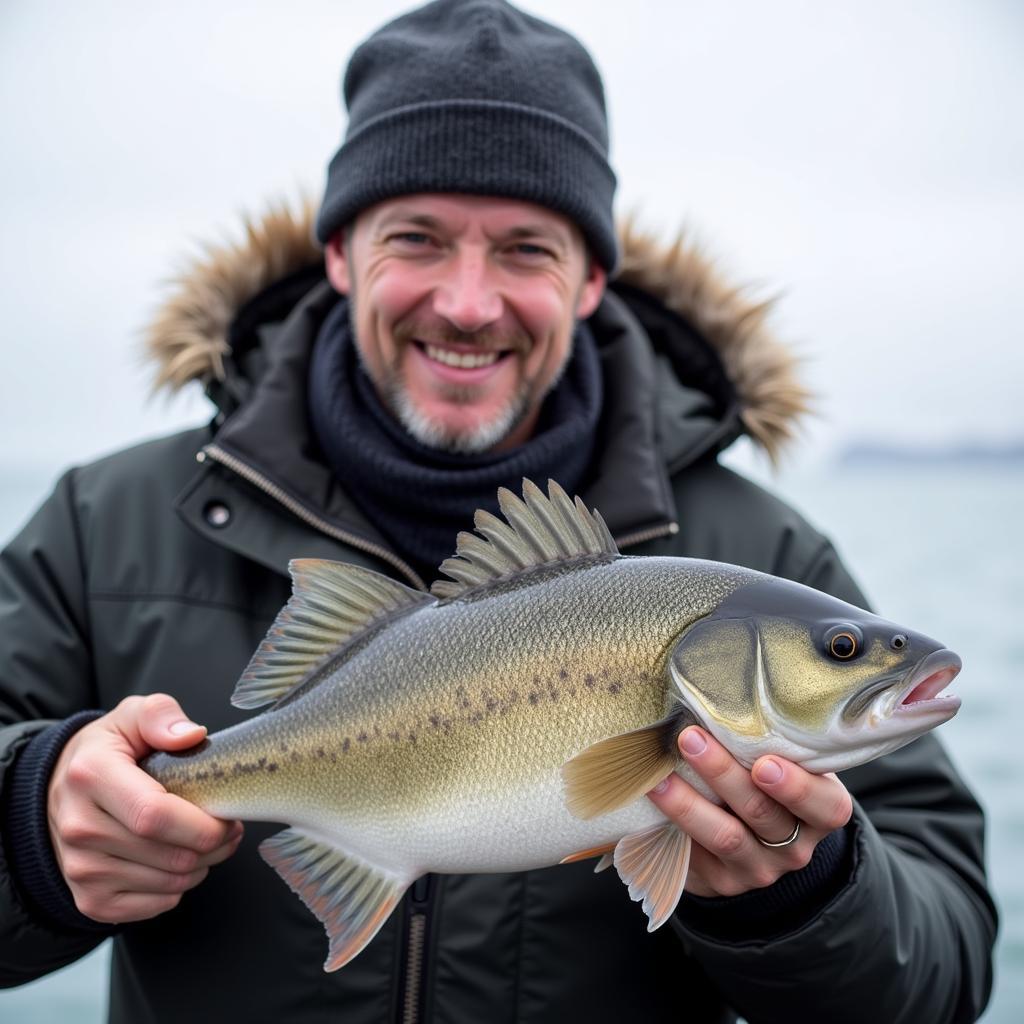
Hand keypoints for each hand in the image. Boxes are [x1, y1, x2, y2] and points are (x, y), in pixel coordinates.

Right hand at [47, 694, 242, 923]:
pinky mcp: (90, 899)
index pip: (154, 815)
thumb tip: (191, 735)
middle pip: (171, 855)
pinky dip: (179, 887)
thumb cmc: (109, 751)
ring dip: (203, 866)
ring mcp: (81, 869)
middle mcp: (80, 828)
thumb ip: (160, 715)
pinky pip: (156, 905)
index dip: (203, 823)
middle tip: (229, 828)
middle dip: (215, 845)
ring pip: (169, 884)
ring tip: (207, 841)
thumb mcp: (130, 717)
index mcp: (92, 776)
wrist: (61, 790)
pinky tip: (178, 860)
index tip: (227, 815)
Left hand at [646, 726, 851, 897]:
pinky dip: (671, 825)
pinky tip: (651, 799)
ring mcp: (759, 868)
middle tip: (690, 738)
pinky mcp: (723, 881)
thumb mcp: (786, 759)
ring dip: (688, 803)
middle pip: (761, 813)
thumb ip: (771, 740)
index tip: (763, 764)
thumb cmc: (770, 778)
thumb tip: (724, 693)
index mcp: (822, 811)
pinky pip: (696, 855)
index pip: (823, 805)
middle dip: (722, 774)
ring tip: (658, 774)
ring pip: (725, 837)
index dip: (795, 788)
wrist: (757, 839)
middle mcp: (795, 846)